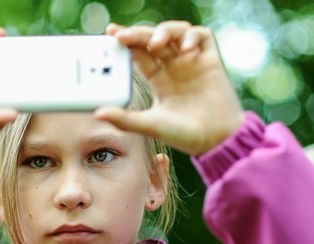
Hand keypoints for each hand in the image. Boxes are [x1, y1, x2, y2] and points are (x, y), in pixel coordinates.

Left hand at [95, 21, 244, 155]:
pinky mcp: (211, 60)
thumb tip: (98, 113)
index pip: (139, 53)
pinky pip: (202, 36)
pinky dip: (192, 36)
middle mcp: (174, 67)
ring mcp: (192, 62)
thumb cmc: (184, 135)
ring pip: (176, 33)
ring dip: (165, 31)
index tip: (111, 33)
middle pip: (154, 39)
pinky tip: (185, 50)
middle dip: (139, 33)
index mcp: (159, 79)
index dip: (126, 41)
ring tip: (156, 43)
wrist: (216, 141)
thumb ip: (125, 119)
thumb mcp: (149, 125)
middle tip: (123, 35)